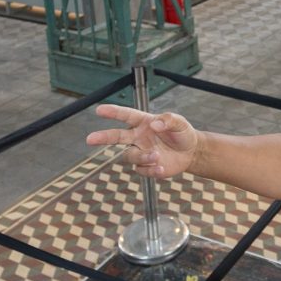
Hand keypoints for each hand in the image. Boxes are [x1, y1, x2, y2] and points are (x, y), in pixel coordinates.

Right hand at [85, 104, 199, 179]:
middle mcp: (138, 137)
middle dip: (102, 137)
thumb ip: (168, 120)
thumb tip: (155, 124)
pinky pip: (142, 170)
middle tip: (90, 138)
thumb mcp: (180, 123)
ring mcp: (141, 152)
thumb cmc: (182, 134)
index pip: (126, 115)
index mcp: (143, 122)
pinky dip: (151, 170)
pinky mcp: (146, 166)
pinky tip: (162, 168)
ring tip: (157, 155)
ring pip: (130, 156)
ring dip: (142, 156)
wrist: (191, 152)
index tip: (99, 110)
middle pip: (116, 137)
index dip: (113, 112)